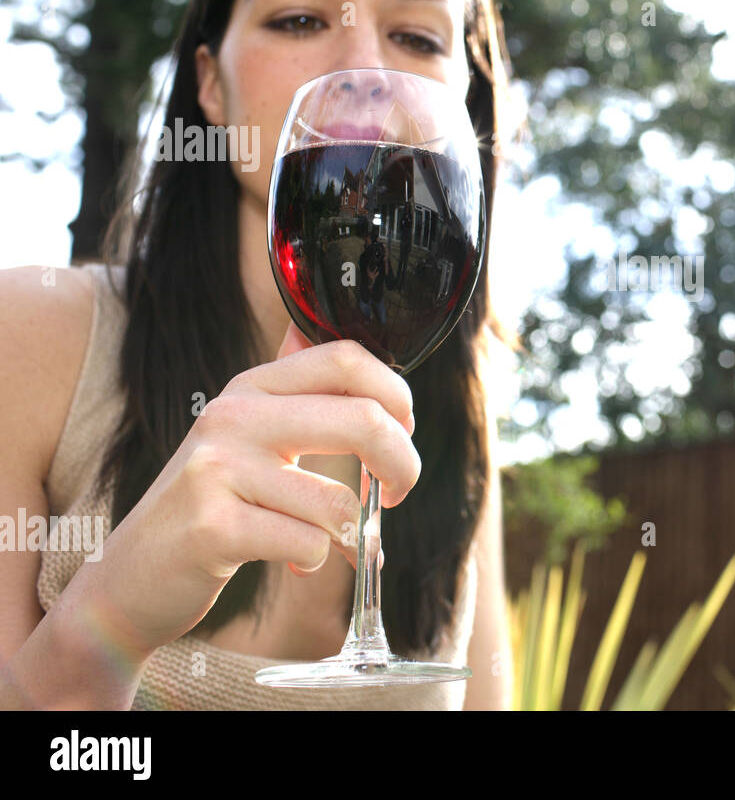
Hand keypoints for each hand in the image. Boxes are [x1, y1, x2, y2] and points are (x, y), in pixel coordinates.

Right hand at [62, 325, 419, 659]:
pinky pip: (308, 543)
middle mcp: (233, 416)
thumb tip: (342, 355)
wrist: (131, 578)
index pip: (346, 358)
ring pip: (338, 500)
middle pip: (363, 420)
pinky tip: (292, 561)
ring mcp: (218, 470)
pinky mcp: (212, 527)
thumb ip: (296, 398)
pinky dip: (316, 562)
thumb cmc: (210, 509)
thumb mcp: (246, 438)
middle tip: (397, 492)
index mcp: (251, 387)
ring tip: (323, 542)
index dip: (397, 395)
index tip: (404, 432)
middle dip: (403, 464)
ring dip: (348, 534)